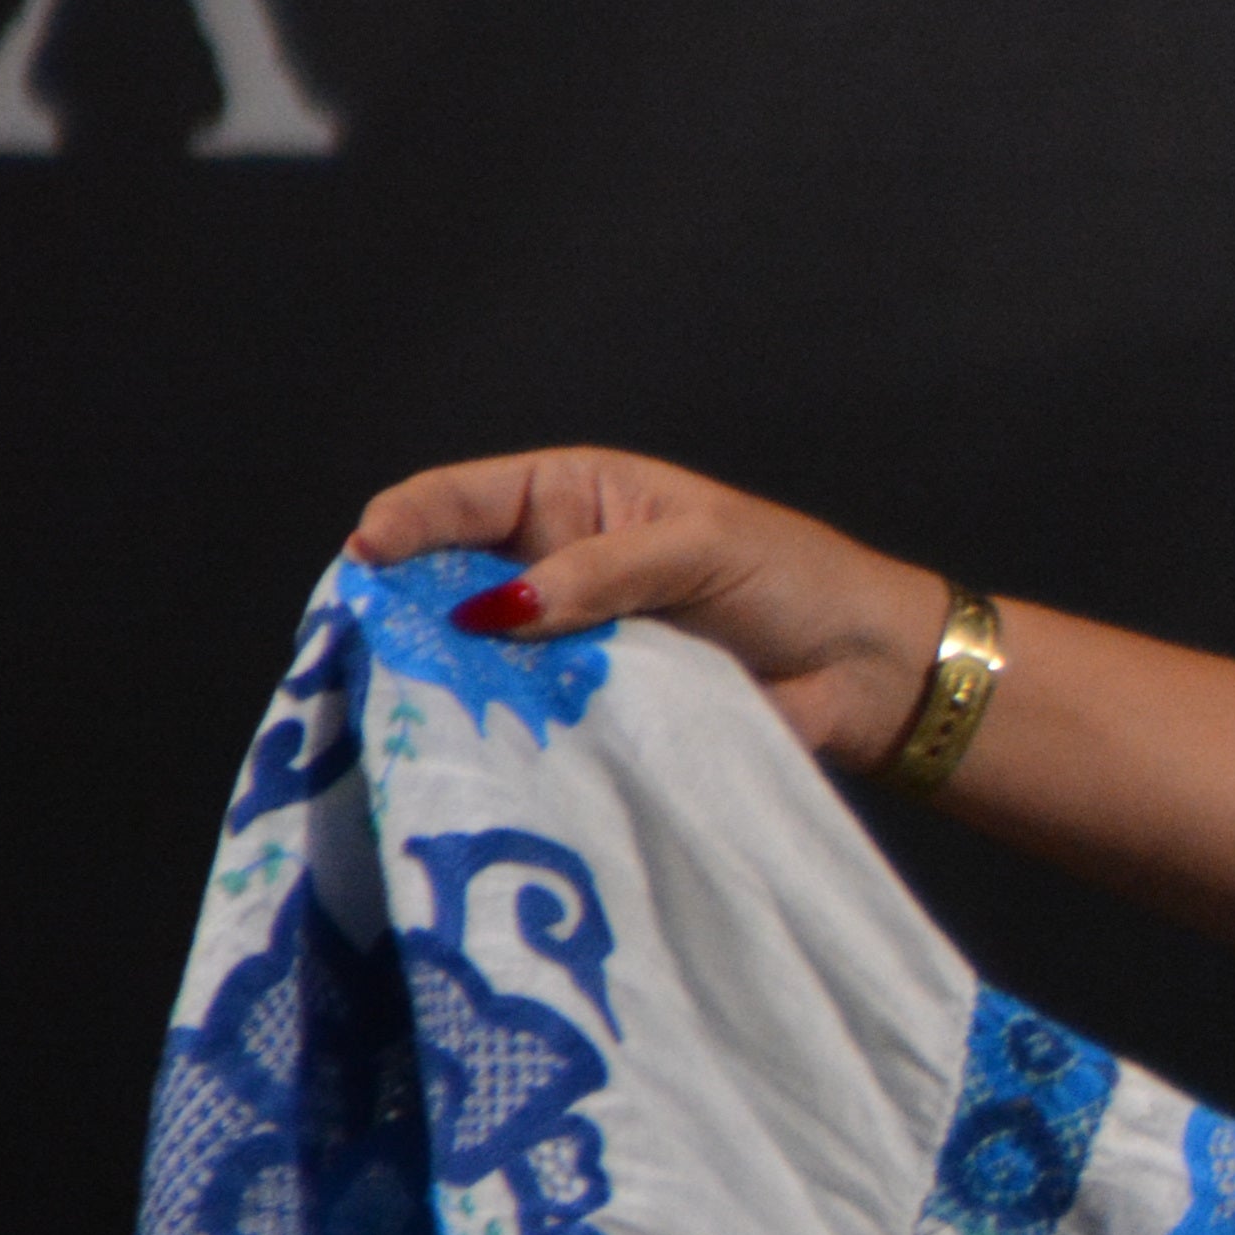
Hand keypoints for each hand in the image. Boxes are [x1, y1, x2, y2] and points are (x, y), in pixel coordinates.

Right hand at [348, 447, 954, 771]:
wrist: (865, 669)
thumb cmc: (793, 582)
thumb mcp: (698, 550)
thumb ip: (599, 573)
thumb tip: (496, 609)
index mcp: (573, 497)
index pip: (463, 497)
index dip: (407, 520)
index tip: (368, 553)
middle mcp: (553, 566)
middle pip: (447, 579)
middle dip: (407, 604)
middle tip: (370, 637)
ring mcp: (564, 641)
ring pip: (478, 653)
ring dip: (449, 672)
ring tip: (410, 690)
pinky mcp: (590, 706)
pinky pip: (528, 711)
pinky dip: (502, 723)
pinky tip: (473, 736)